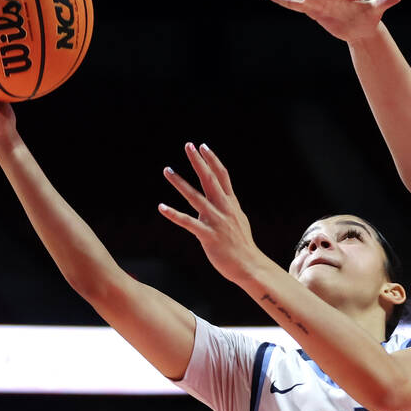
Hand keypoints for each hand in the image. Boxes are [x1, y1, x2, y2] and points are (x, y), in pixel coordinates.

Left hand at [159, 143, 261, 283]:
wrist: (249, 265)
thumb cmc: (242, 245)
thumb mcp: (239, 220)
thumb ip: (229, 207)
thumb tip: (225, 198)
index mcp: (231, 204)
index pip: (222, 176)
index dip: (212, 160)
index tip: (203, 147)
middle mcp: (224, 209)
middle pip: (210, 179)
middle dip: (198, 162)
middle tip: (188, 145)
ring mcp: (216, 221)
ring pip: (195, 197)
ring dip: (180, 183)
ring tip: (167, 170)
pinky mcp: (208, 236)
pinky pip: (188, 222)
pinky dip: (174, 215)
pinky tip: (161, 207)